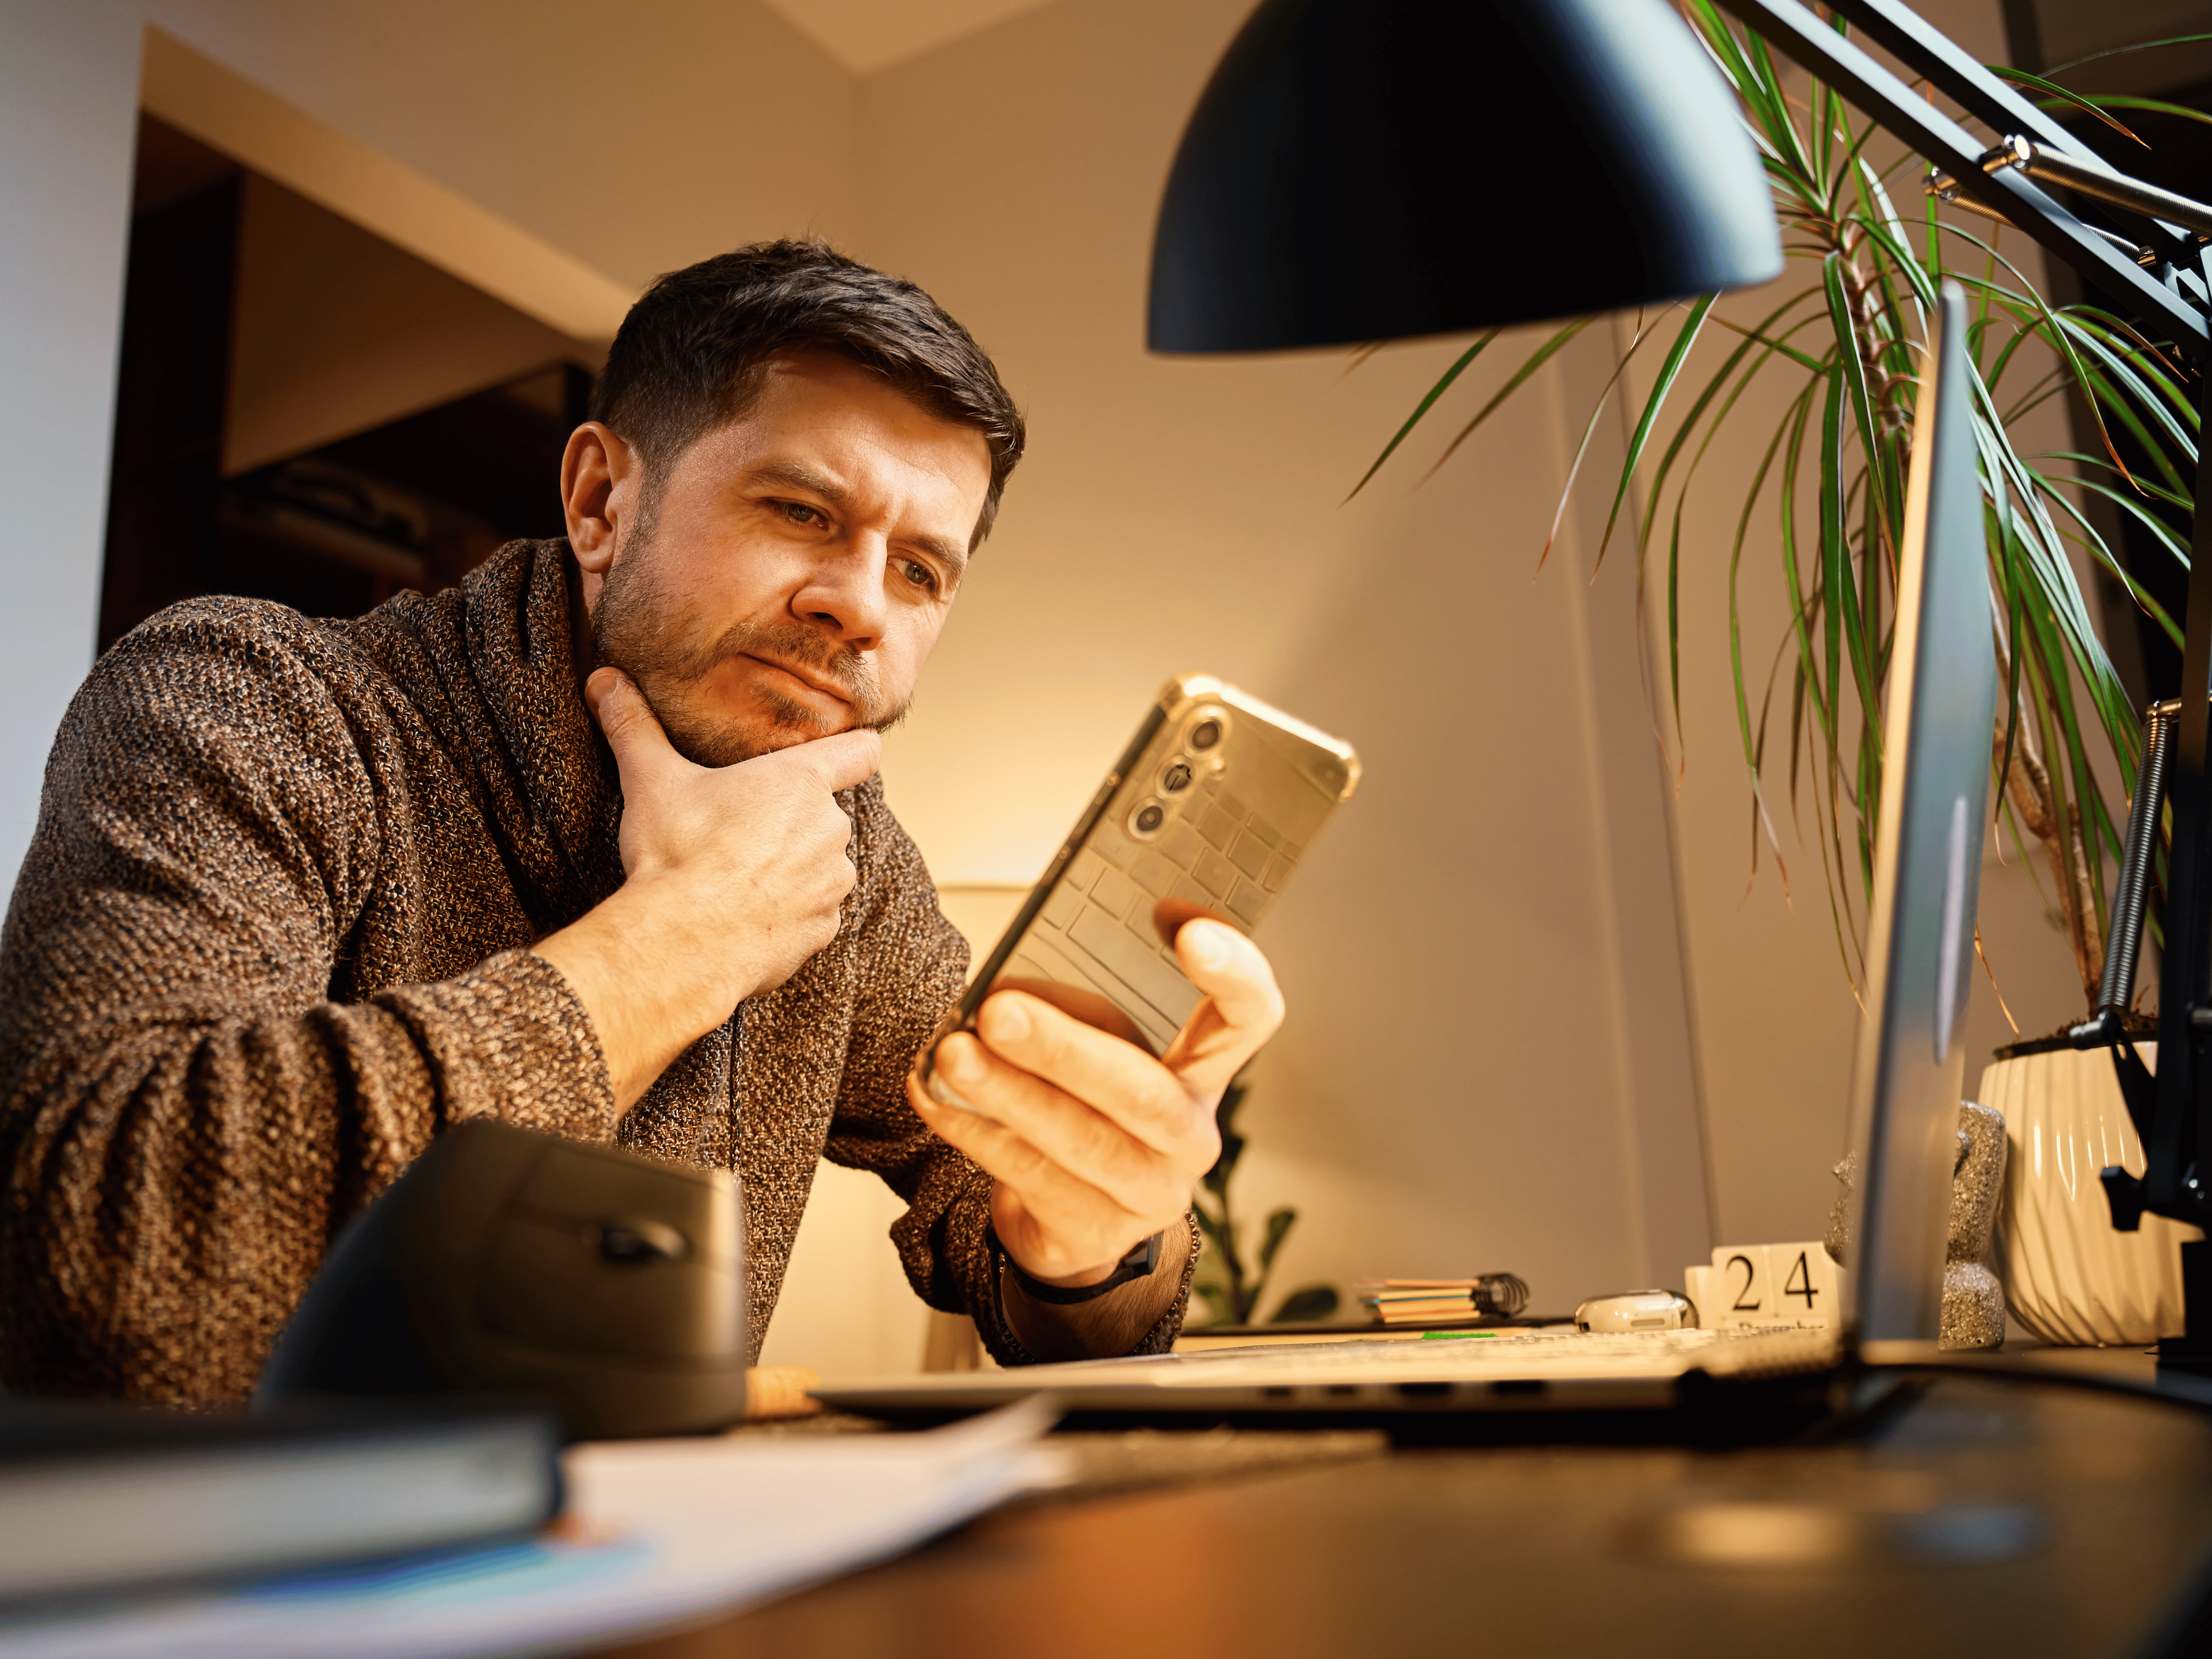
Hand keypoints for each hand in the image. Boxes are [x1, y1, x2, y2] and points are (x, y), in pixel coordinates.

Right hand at [533, 668, 879, 1106]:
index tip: (842, 753)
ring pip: (820, 866)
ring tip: (737, 879)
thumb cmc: (675, 853)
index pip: (860, 750)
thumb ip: (632, 726)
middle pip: (823, 814)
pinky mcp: (823, 930)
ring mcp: (831, 883)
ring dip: (792, 870)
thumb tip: (602, 678)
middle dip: (789, 822)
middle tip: (738, 833)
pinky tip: (745, 917)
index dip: (854, 748)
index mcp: (800, 782)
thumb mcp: (650, 781)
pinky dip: (787, 914)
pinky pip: (813, 915)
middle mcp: (830, 828)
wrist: (681, 943)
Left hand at [908, 918, 1283, 1287]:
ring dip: (1008, 1093)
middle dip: (1066, 1049)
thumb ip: (1079, 1011)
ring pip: (1081, 1141)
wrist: (1072, 1218)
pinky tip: (936, 1095)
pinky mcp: (1095, 1230)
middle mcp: (1191, 1133)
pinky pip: (1030, 1175)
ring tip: (953, 1054)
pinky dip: (976, 1131)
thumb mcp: (1100, 1048)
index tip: (1187, 930)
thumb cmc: (1087, 1105)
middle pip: (1146, 1093)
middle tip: (999, 1010)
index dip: (1235, 973)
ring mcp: (1150, 1191)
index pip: (1249, 1016)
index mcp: (1205, 1069)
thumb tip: (1007, 988)